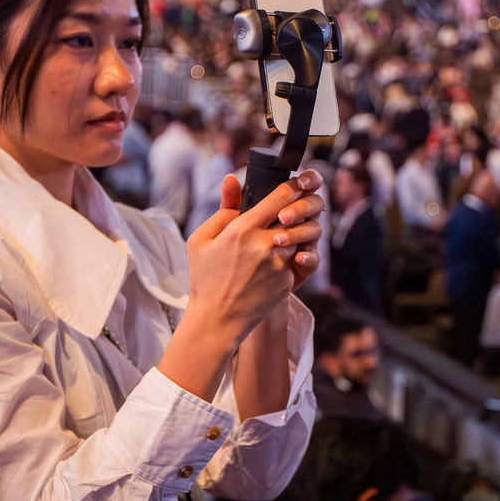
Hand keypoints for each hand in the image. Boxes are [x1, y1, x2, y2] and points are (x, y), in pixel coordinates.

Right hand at [185, 171, 324, 342]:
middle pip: (295, 216)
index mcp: (243, 229)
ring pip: (298, 237)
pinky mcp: (287, 281)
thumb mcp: (201, 240)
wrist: (217, 320)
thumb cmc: (205, 279)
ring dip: (294, 234)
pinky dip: (291, 257)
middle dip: (297, 210)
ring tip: (282, 236)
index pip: (280, 197)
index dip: (293, 186)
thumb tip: (232, 180)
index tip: (298, 182)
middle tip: (294, 208)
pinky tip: (276, 261)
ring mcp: (279, 264)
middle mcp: (265, 244)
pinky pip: (295, 260)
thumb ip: (222, 209)